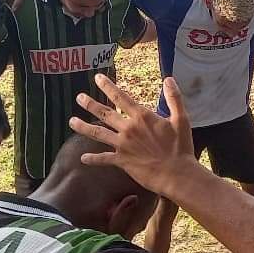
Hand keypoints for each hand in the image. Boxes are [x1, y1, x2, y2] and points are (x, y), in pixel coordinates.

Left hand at [70, 75, 195, 195]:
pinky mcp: (121, 161)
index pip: (121, 97)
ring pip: (98, 133)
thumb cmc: (180, 147)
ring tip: (72, 121)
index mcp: (142, 116)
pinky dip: (92, 158)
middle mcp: (128, 128)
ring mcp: (122, 145)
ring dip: (83, 127)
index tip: (98, 78)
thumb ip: (174, 98)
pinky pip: (103, 158)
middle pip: (105, 113)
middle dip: (90, 104)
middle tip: (79, 97)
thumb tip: (169, 79)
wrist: (175, 173)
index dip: (108, 86)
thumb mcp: (181, 119)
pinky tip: (83, 158)